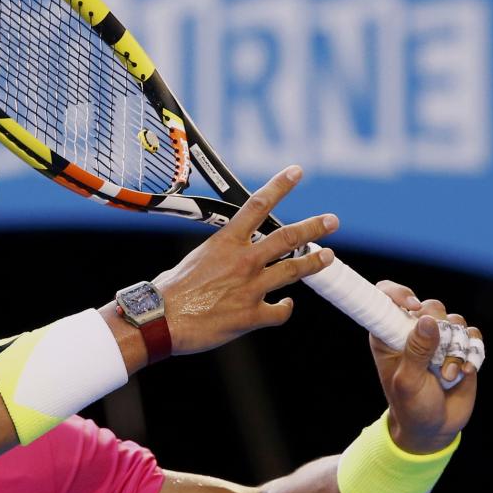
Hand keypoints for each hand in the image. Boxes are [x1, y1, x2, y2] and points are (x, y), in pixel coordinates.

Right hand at [153, 165, 338, 355]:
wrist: (161, 319)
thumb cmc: (171, 290)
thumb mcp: (196, 258)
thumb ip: (221, 255)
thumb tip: (231, 259)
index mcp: (226, 242)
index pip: (258, 205)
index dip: (280, 186)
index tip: (296, 172)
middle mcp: (243, 261)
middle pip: (287, 238)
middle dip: (314, 227)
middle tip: (331, 221)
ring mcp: (251, 288)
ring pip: (293, 271)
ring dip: (314, 263)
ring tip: (328, 258)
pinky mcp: (252, 315)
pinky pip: (279, 311)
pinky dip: (284, 307)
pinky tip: (285, 305)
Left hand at [371, 282, 480, 453]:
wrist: (434, 426)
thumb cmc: (411, 405)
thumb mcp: (408, 381)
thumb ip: (416, 351)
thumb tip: (427, 320)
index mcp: (388, 334)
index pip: (386, 298)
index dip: (398, 294)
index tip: (413, 307)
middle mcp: (412, 331)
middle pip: (430, 306)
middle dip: (439, 329)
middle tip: (435, 358)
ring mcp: (438, 338)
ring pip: (455, 320)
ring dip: (455, 348)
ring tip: (446, 374)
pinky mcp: (460, 347)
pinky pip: (473, 335)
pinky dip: (472, 352)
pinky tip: (464, 372)